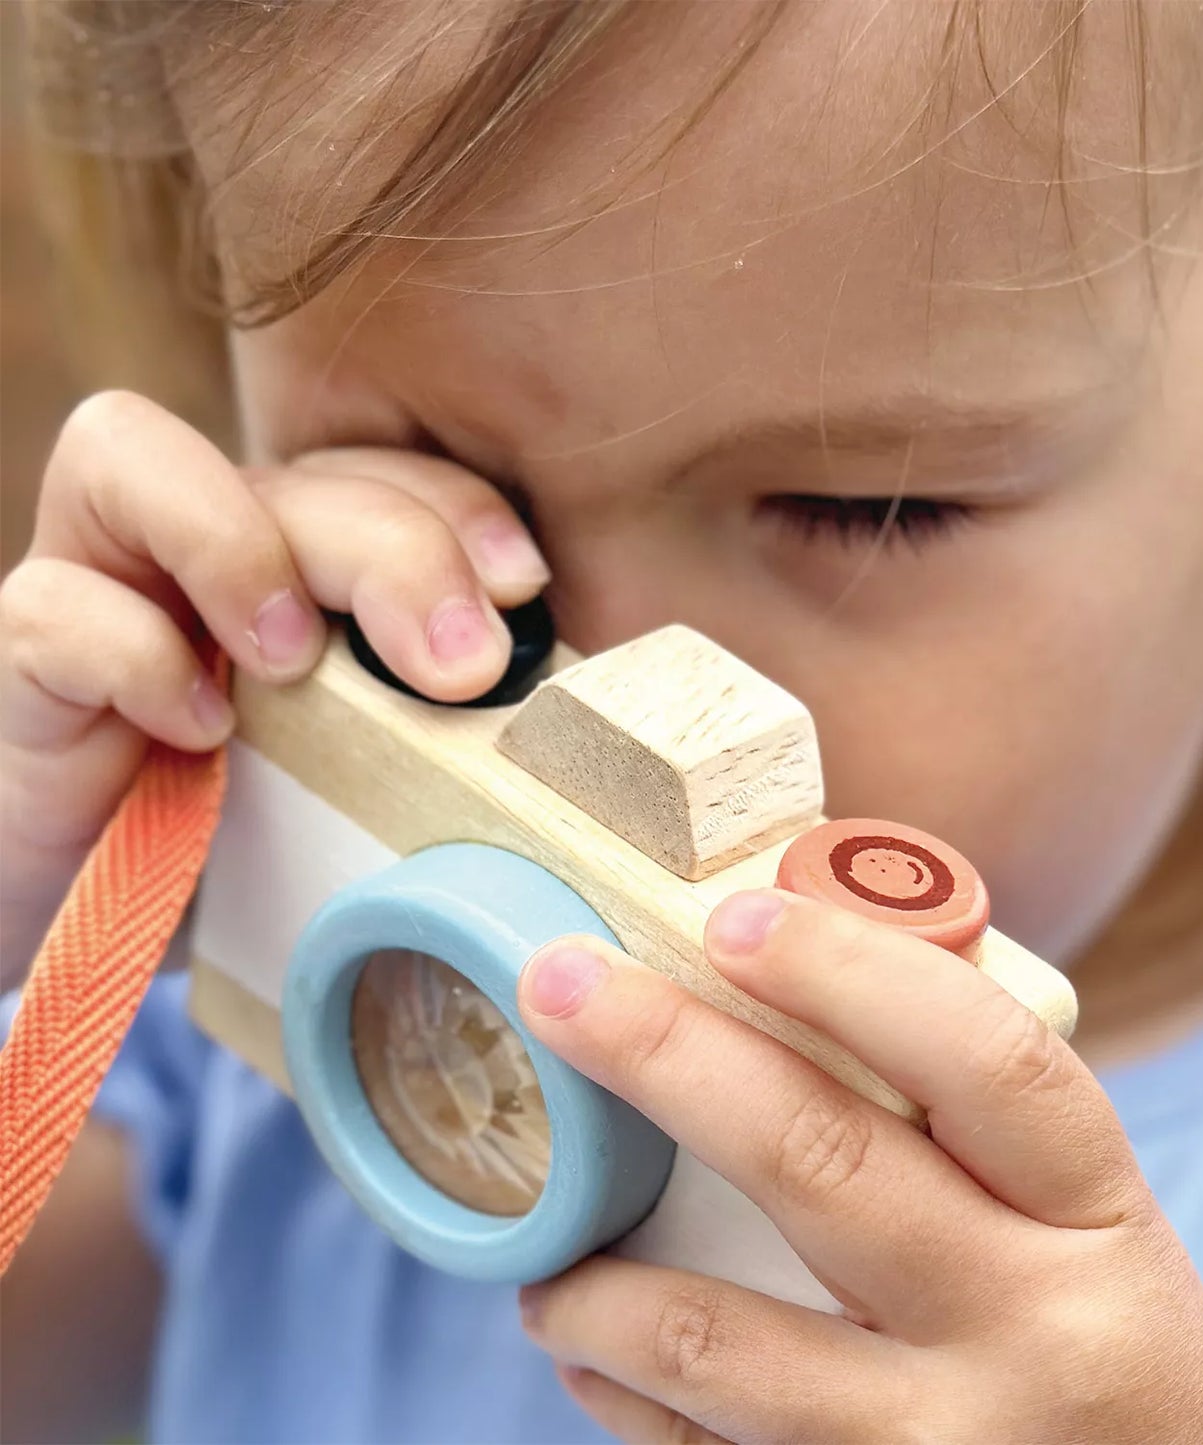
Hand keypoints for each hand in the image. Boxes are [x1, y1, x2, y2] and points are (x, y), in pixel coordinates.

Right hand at [0, 391, 547, 982]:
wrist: (116, 913)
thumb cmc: (272, 837)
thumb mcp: (385, 768)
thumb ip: (448, 711)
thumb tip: (566, 694)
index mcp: (315, 558)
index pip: (390, 474)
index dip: (463, 509)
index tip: (526, 590)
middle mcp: (213, 545)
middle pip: (299, 472)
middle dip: (395, 549)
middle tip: (457, 667)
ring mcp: (109, 583)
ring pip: (130, 453)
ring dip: (240, 545)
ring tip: (294, 661)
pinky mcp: (27, 656)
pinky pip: (57, 607)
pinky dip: (138, 657)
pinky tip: (201, 733)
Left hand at [515, 891, 1202, 1443]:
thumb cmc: (1111, 1353)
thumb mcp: (1091, 1228)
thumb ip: (975, 1128)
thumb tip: (793, 987)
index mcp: (1094, 1214)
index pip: (980, 1055)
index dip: (847, 970)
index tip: (733, 918)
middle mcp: (1031, 1328)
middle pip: (819, 1160)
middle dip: (666, 1054)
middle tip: (558, 984)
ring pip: (723, 1341)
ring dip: (602, 1284)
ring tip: (548, 1253)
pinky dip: (628, 1395)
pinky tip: (593, 1358)